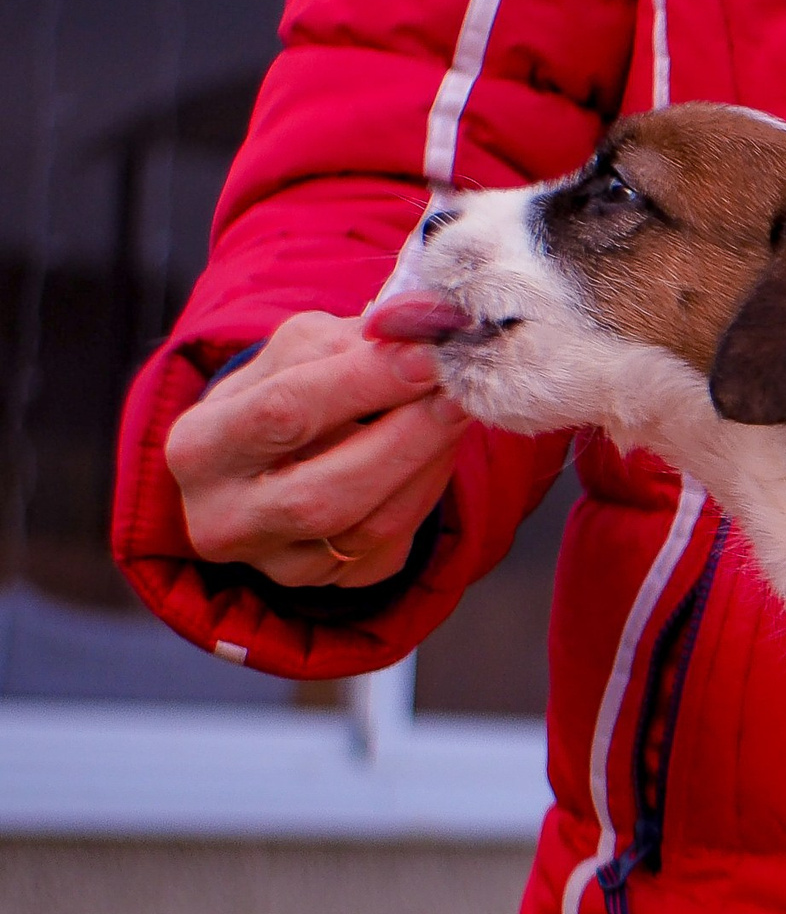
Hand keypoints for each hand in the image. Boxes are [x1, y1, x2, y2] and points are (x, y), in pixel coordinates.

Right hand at [165, 310, 467, 587]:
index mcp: (199, 447)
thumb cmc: (285, 392)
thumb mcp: (299, 351)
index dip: (362, 384)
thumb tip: (420, 328)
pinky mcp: (327, 584)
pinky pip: (391, 547)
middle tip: (457, 394)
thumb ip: (352, 340)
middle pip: (325, 492)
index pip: (283, 414)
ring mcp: (275, 563)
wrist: (271, 458)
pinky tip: (436, 455)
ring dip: (427, 466)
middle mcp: (224, 518)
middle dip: (406, 438)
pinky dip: (425, 495)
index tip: (426, 357)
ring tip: (455, 413)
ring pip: (369, 527)